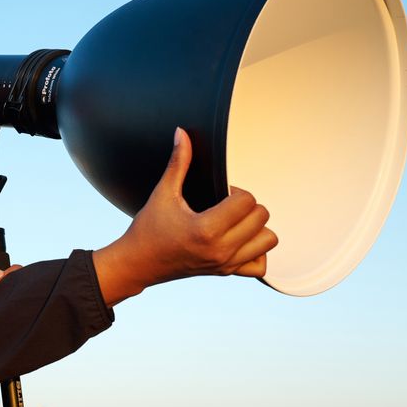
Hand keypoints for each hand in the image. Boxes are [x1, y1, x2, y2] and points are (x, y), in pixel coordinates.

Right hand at [92, 127, 277, 305]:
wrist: (138, 264)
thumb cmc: (148, 230)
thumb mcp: (162, 194)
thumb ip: (177, 163)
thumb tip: (181, 133)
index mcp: (206, 229)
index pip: (246, 201)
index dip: (235, 191)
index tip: (218, 194)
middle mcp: (220, 249)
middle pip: (261, 218)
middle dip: (248, 206)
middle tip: (226, 206)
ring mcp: (225, 264)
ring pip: (268, 240)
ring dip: (257, 227)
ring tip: (235, 222)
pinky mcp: (226, 273)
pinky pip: (260, 266)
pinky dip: (257, 251)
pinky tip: (240, 241)